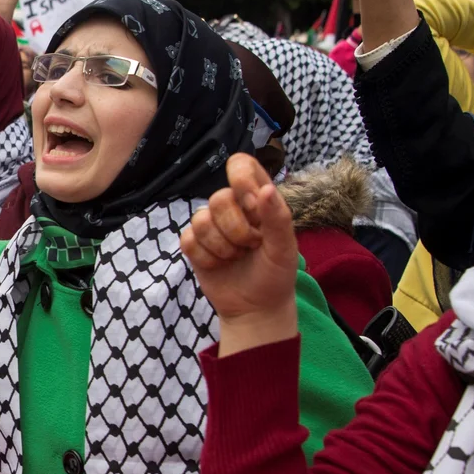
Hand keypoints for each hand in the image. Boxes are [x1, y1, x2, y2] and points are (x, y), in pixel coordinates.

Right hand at [181, 153, 299, 355]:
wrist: (255, 309)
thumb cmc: (275, 274)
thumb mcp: (285, 248)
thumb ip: (278, 217)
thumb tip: (265, 189)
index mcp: (258, 199)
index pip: (242, 165)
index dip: (241, 179)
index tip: (252, 204)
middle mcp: (233, 207)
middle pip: (218, 198)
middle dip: (235, 229)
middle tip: (250, 246)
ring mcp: (211, 225)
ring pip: (200, 220)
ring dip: (222, 247)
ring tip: (236, 258)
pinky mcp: (195, 245)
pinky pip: (188, 239)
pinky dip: (206, 258)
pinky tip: (220, 265)